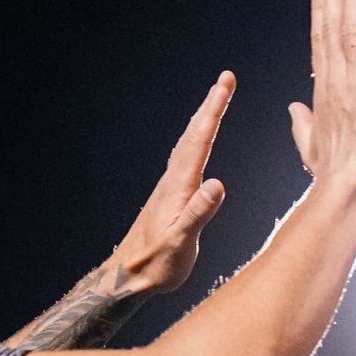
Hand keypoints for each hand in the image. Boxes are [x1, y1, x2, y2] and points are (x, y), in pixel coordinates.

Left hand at [111, 72, 235, 293]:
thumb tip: (219, 184)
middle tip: (225, 79)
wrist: (130, 276)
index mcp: (179, 186)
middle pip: (194, 134)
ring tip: (215, 101)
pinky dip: (196, 141)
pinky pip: (187, 158)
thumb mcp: (181, 241)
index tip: (226, 84)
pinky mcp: (170, 197)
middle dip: (211, 105)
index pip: (200, 140)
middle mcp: (173, 180)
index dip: (214, 110)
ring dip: (203, 120)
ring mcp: (170, 187)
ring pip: (189, 143)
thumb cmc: (156, 263)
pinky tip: (197, 143)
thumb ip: (198, 212)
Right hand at [286, 0, 355, 197]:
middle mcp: (336, 83)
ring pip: (351, 32)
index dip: (320, 15)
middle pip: (332, 29)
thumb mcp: (312, 147)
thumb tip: (293, 108)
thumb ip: (302, 125)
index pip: (322, 45)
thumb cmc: (333, 177)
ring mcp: (355, 85)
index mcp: (325, 94)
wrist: (346, 192)